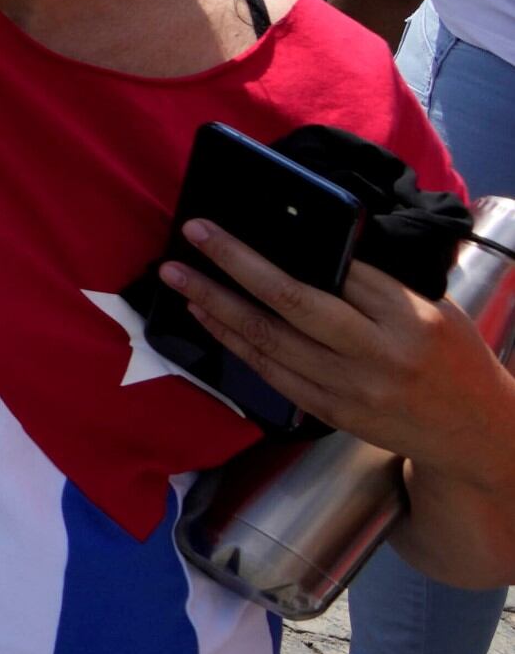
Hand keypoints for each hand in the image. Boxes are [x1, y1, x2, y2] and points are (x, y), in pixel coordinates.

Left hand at [164, 218, 514, 485]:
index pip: (340, 270)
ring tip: (178, 276)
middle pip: (292, 301)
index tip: (243, 219)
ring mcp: (351, 388)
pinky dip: (233, 343)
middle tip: (194, 232)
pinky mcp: (332, 414)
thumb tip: (312, 247)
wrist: (476, 434)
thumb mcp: (432, 309)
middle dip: (235, 263)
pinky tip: (207, 318)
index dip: (283, 245)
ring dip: (216, 304)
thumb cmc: (451, 357)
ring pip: (269, 341)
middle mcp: (378, 354)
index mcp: (409, 317)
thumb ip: (378, 284)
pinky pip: (271, 374)